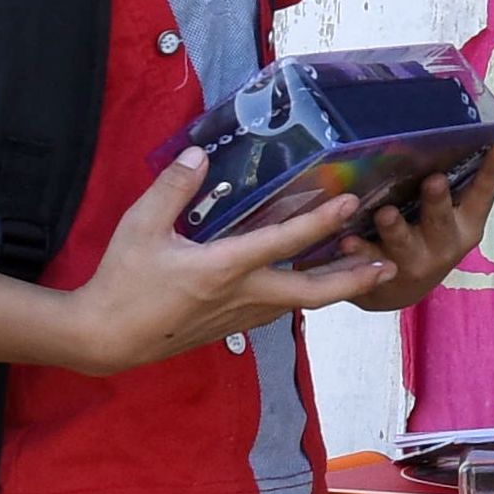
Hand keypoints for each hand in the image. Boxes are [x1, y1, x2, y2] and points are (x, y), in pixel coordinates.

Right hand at [56, 156, 400, 378]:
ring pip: (298, 303)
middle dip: (351, 278)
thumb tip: (197, 154)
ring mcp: (238, 316)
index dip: (319, 222)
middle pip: (311, 291)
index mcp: (223, 268)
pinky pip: (277, 310)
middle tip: (387, 265)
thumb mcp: (140, 227)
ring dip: (333, 288)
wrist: (106, 338)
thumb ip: (172, 189)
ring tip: (364, 271)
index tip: (350, 204)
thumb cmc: (121, 282)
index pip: (282, 242)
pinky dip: (302, 296)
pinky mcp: (230, 327)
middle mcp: (241, 295)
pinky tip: (310, 285)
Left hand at [366, 151, 493, 297]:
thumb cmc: (425, 239)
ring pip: (404, 243)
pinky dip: (358, 250)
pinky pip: (368, 261)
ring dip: (395, 228)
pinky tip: (348, 239)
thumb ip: (449, 191)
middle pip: (442, 221)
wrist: (398, 289)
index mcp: (465, 226)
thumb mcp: (446, 219)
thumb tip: (446, 138)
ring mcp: (413, 264)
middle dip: (438, 201)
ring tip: (386, 213)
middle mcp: (444, 246)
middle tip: (434, 180)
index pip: (482, 197)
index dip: (492, 172)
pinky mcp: (382, 276)